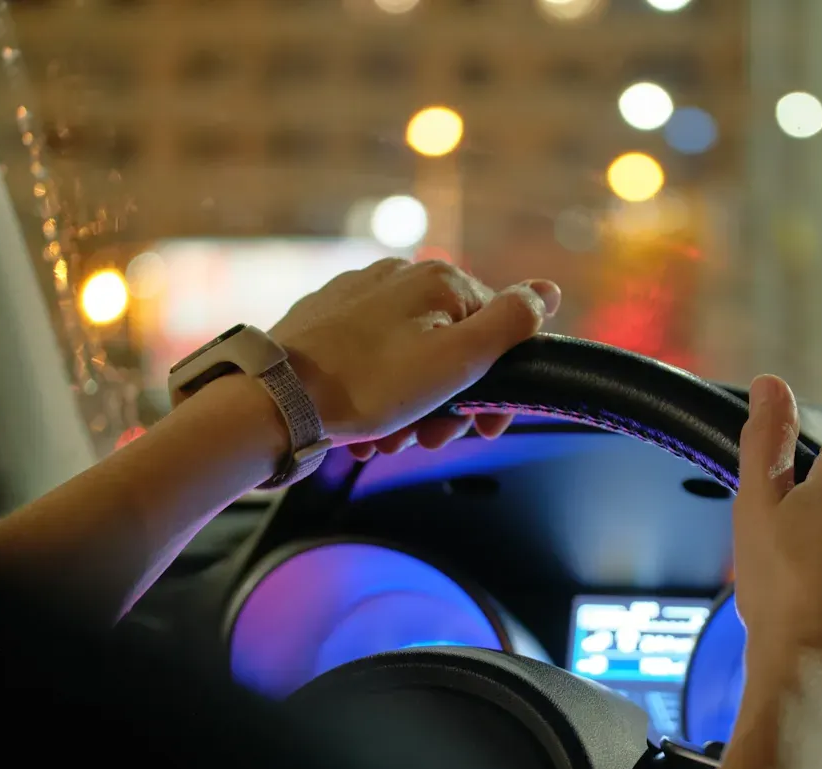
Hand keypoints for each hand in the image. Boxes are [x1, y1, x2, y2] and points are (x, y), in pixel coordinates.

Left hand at [268, 258, 560, 459]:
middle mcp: (397, 276)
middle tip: (426, 440)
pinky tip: (365, 428)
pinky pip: (370, 361)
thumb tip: (547, 290)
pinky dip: (377, 396)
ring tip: (389, 440)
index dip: (496, 388)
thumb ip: (510, 323)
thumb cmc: (368, 387)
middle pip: (451, 347)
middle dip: (448, 403)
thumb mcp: (457, 360)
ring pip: (410, 358)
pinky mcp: (324, 322)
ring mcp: (357, 296)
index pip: (496, 332)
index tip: (482, 429)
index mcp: (438, 280)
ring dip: (412, 408)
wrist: (273, 403)